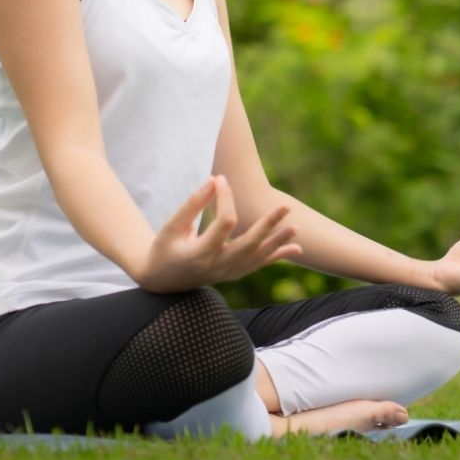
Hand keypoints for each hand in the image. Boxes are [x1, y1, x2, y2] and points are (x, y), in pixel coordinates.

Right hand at [135, 174, 302, 292]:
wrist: (162, 280)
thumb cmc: (164, 249)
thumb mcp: (171, 226)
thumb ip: (193, 204)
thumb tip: (216, 180)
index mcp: (200, 254)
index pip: (224, 224)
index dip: (225, 199)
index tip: (221, 179)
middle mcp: (217, 267)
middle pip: (249, 245)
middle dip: (269, 226)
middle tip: (286, 206)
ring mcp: (227, 274)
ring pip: (258, 258)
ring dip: (278, 242)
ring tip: (297, 227)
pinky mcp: (234, 274)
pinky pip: (259, 265)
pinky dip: (277, 256)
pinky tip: (297, 247)